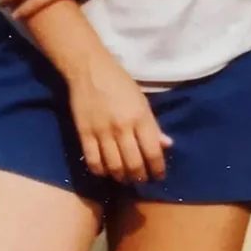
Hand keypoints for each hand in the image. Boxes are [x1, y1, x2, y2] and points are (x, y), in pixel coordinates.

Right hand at [67, 48, 172, 182]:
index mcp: (141, 117)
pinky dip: (101, 171)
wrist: (90, 70)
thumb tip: (167, 145)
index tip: (159, 176)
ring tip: (126, 178)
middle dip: (140, 177)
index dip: (158, 169)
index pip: (153, 152)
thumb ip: (153, 125)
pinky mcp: (84, 134)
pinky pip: (93, 162)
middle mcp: (123, 127)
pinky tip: (106, 171)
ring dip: (122, 177)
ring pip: (114, 167)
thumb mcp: (142, 100)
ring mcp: (102, 132)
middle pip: (134, 164)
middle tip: (142, 180)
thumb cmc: (120, 82)